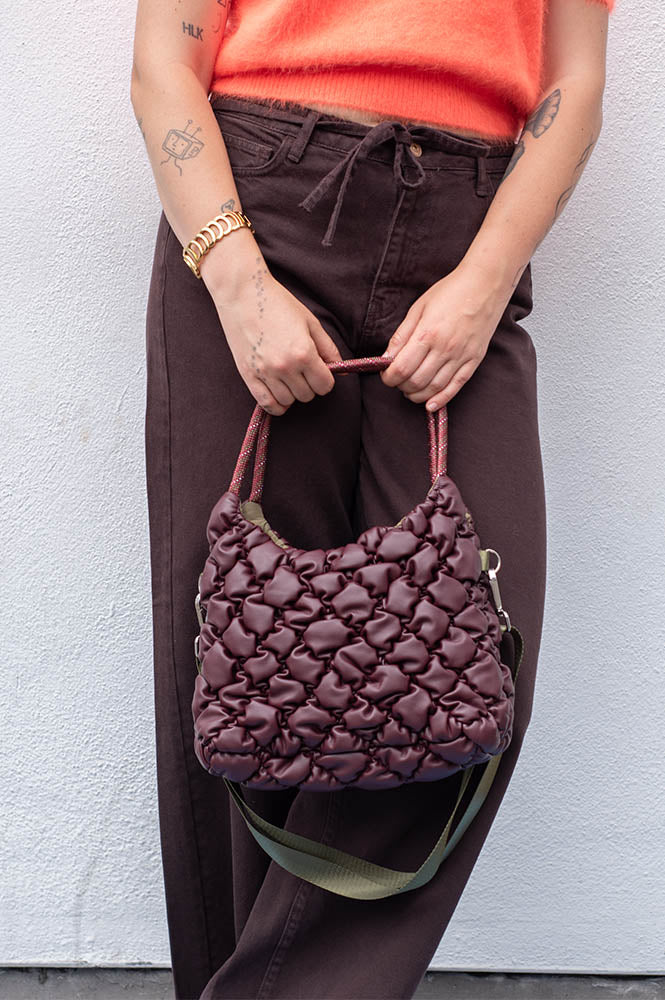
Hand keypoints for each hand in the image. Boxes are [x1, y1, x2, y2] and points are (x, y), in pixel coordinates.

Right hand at [211, 257, 342, 415]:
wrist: (242, 293)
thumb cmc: (278, 303)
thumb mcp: (310, 322)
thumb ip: (329, 349)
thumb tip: (343, 371)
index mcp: (304, 352)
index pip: (325, 385)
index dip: (326, 379)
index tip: (321, 371)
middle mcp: (285, 367)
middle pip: (308, 395)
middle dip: (310, 385)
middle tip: (303, 370)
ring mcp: (265, 373)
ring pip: (289, 401)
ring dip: (293, 393)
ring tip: (289, 376)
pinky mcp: (248, 375)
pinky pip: (266, 404)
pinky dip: (276, 405)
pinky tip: (279, 394)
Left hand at [379, 261, 509, 410]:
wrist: (485, 284)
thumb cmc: (450, 292)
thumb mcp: (418, 308)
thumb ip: (401, 336)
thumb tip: (386, 358)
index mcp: (428, 334)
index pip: (401, 368)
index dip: (388, 377)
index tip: (385, 374)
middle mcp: (445, 349)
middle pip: (416, 382)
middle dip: (400, 386)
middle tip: (396, 380)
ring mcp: (461, 356)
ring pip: (434, 389)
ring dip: (416, 395)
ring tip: (409, 389)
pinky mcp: (474, 360)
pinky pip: (456, 387)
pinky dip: (441, 399)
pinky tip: (430, 404)